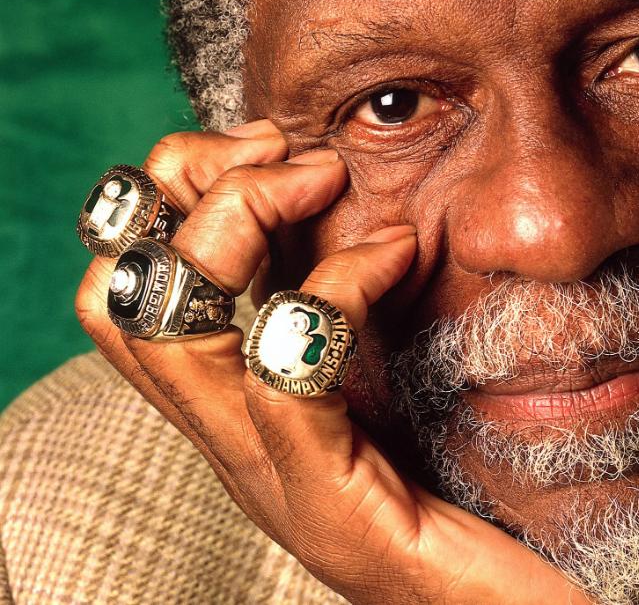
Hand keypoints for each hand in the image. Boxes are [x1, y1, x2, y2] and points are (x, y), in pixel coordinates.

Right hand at [74, 121, 589, 604]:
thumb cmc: (492, 495)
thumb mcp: (412, 380)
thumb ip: (372, 315)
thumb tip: (377, 203)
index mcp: (247, 409)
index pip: (135, 290)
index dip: (175, 193)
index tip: (276, 148)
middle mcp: (237, 447)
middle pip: (124, 293)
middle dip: (188, 188)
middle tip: (293, 153)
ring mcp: (276, 484)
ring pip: (170, 329)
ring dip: (239, 219)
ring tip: (328, 178)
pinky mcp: (337, 513)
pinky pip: (287, 380)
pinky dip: (335, 289)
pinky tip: (402, 254)